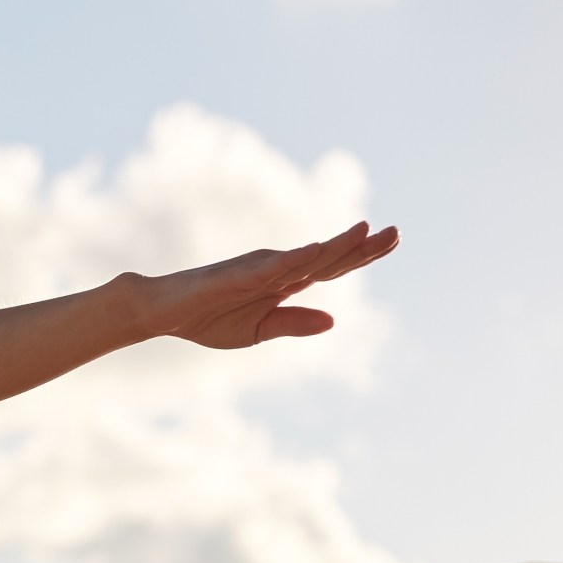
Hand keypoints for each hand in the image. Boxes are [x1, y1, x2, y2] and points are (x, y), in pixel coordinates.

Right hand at [143, 223, 399, 350]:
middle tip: (399, 232)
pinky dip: (295, 258)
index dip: (364, 255)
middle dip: (364, 245)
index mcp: (284, 283)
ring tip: (366, 230)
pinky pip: (270, 267)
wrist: (163, 313)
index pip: (332, 266)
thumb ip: (293, 323)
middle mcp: (277, 269)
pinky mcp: (236, 275)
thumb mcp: (257, 332)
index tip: (394, 240)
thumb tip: (334, 320)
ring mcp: (258, 269)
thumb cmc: (206, 319)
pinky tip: (317, 250)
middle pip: (328, 256)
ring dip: (336, 245)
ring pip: (305, 257)